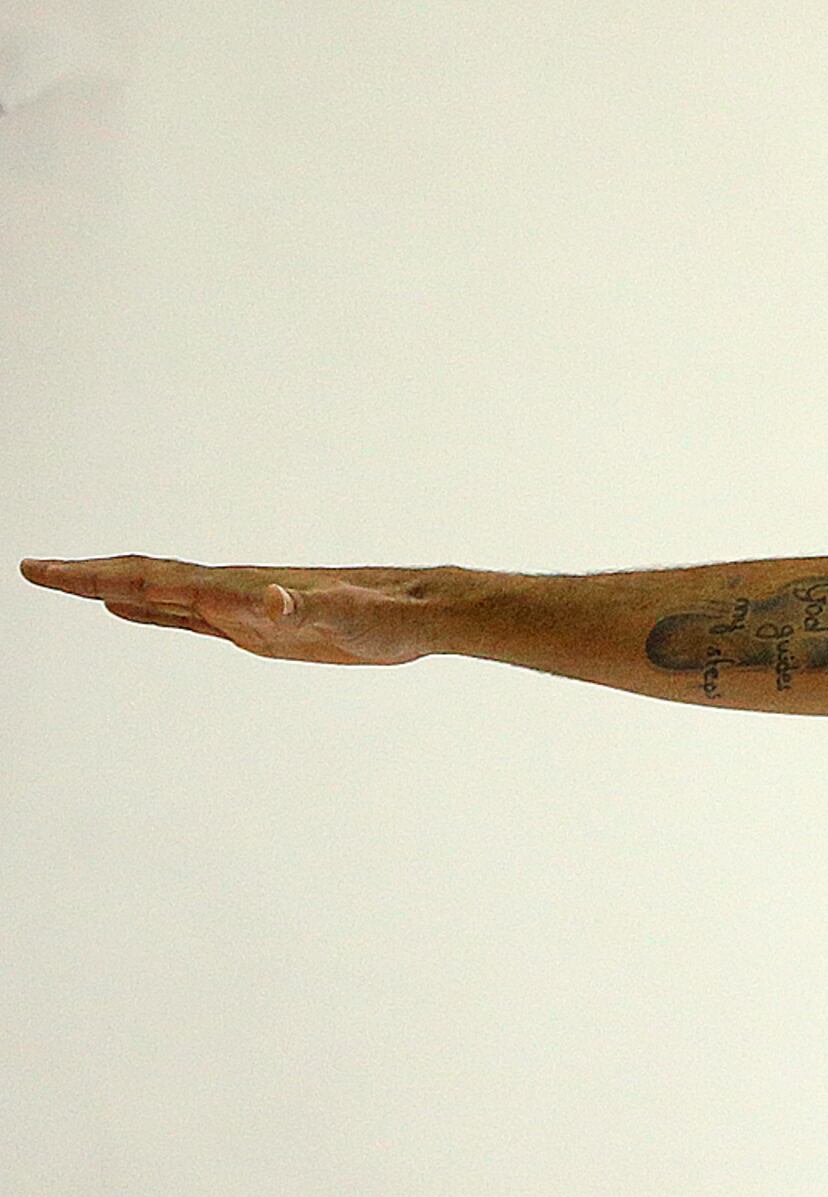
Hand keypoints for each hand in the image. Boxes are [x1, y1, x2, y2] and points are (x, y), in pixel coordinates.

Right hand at [21, 555, 439, 664]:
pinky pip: (190, 617)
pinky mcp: (257, 627)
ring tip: (67, 582)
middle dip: (85, 576)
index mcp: (237, 588)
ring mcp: (241, 607)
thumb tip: (266, 602)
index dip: (93, 575)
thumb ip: (305, 610)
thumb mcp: (344, 618)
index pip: (149, 578)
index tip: (40, 569)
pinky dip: (151, 610)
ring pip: (160, 595)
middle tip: (32, 570)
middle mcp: (232, 591)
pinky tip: (131, 608)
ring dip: (110, 588)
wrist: (419, 612)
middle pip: (143, 578)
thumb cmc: (384, 615)